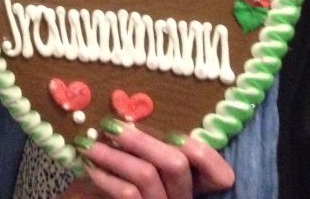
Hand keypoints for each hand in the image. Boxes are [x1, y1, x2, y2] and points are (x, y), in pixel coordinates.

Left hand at [63, 123, 234, 198]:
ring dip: (112, 154)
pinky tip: (89, 166)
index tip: (171, 134)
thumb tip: (132, 118)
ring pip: (147, 175)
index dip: (202, 152)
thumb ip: (145, 148)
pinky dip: (105, 176)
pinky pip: (128, 193)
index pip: (221, 175)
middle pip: (177, 164)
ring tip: (87, 144)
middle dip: (142, 140)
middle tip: (110, 125)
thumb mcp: (136, 162)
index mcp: (190, 186)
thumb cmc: (116, 183)